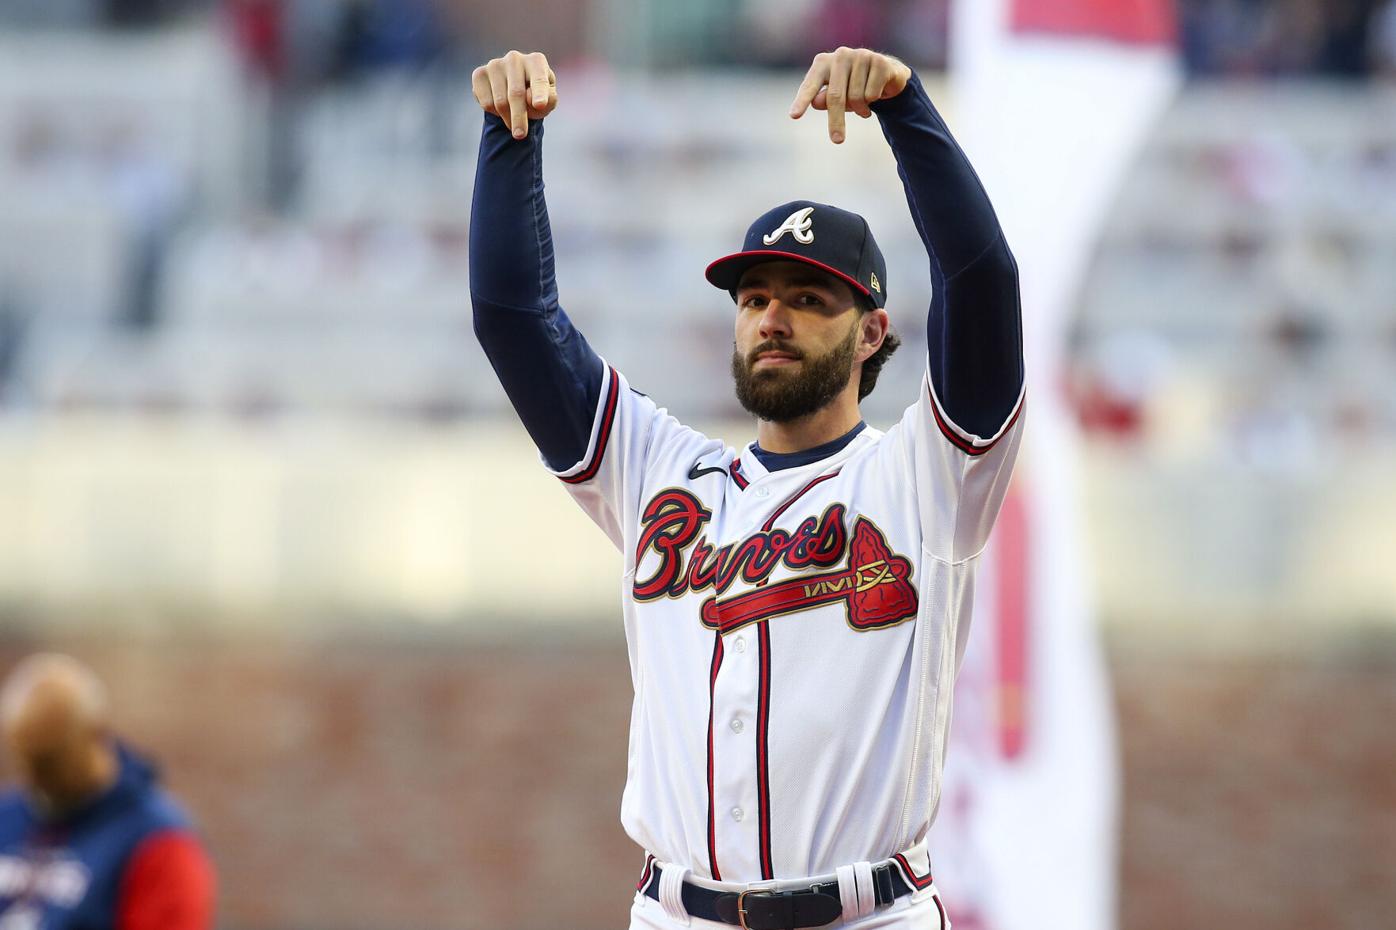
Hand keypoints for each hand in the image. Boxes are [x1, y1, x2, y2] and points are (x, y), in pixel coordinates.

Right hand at [471, 50, 557, 139]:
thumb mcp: (548, 100)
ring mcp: (495, 64)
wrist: (514, 91)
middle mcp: (515, 58)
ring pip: (500, 101)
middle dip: (519, 117)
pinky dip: (494, 113)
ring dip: (507, 118)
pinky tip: (500, 108)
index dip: (539, 93)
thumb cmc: (536, 96)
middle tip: (520, 135)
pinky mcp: (479, 74)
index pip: (539, 79)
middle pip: (516, 94)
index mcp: (536, 61)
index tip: (539, 105)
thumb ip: (549, 100)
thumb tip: (531, 99)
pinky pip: (486, 102)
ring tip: (513, 122)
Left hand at [789, 47, 911, 143]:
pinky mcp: (879, 61)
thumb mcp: (836, 95)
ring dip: (861, 109)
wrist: (886, 73)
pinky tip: (877, 94)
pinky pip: (872, 94)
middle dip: (836, 121)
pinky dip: (874, 100)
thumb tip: (815, 102)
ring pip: (857, 97)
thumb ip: (824, 99)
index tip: (794, 116)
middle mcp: (840, 55)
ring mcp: (860, 55)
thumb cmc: (852, 86)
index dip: (802, 101)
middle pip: (835, 96)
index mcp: (823, 62)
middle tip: (837, 140)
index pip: (810, 85)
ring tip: (864, 106)